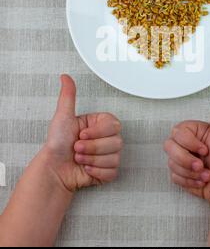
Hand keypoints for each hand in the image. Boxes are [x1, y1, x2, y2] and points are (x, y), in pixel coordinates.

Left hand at [43, 75, 122, 191]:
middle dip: (92, 147)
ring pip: (115, 157)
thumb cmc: (57, 144)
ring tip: (79, 157)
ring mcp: (107, 155)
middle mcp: (105, 138)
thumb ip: (68, 96)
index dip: (98, 132)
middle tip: (77, 146)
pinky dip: (96, 171)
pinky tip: (85, 167)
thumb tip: (65, 77)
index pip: (114, 125)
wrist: (54, 169)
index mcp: (99, 124)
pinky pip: (112, 172)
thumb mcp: (63, 116)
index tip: (82, 133)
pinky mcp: (107, 171)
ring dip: (92, 159)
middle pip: (116, 142)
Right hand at [164, 90, 209, 202]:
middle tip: (202, 163)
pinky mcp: (180, 174)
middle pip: (169, 147)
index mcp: (193, 132)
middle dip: (187, 160)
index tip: (205, 149)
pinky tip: (200, 180)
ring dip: (190, 172)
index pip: (177, 133)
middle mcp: (187, 144)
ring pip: (171, 163)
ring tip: (205, 173)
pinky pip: (173, 176)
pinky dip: (189, 181)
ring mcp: (182, 159)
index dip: (190, 144)